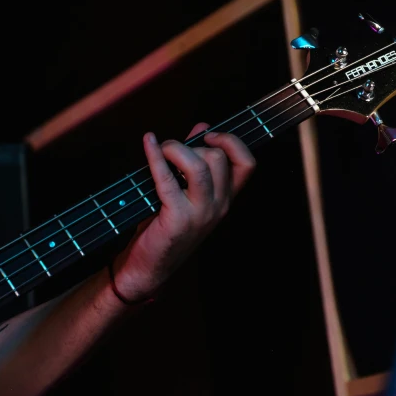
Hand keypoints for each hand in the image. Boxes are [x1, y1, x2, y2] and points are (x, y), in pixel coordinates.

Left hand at [111, 122, 255, 302]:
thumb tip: (201, 128)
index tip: (209, 134)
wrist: (150, 267)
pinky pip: (168, 179)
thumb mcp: (187, 194)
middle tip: (171, 150)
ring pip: (199, 165)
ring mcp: (200, 214)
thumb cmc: (165, 228)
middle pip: (218, 159)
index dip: (232, 142)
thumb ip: (195, 161)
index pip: (247, 164)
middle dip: (192, 145)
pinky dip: (155, 156)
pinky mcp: (177, 218)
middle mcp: (218, 206)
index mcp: (225, 200)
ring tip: (161, 151)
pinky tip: (148, 144)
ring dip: (176, 149)